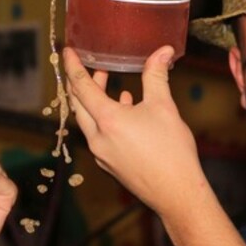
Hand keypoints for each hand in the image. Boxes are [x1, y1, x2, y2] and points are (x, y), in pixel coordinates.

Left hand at [64, 46, 205, 219]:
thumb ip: (157, 75)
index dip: (74, 66)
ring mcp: (102, 154)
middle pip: (79, 105)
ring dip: (95, 101)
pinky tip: (124, 111)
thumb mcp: (164, 106)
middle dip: (83, 83)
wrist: (177, 194)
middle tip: (93, 67)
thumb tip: (163, 51)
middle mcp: (98, 138)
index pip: (82, 87)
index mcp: (107, 120)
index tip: (69, 52)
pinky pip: (98, 136)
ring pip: (88, 121)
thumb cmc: (171, 152)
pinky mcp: (110, 165)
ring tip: (109, 85)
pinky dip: (104, 119)